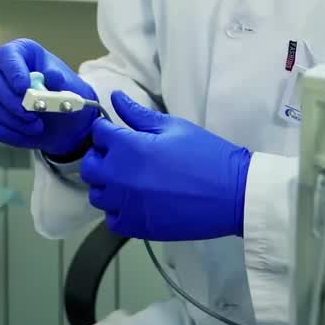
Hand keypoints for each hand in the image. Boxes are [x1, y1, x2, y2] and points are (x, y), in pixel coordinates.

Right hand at [0, 39, 98, 156]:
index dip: (13, 72)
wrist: (65, 121)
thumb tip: (52, 75)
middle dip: (13, 103)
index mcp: (19, 53)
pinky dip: (5, 132)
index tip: (25, 88)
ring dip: (13, 121)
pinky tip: (24, 133)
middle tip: (33, 116)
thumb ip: (60, 79)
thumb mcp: (69, 84)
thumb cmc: (64, 95)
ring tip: (36, 126)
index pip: (7, 56)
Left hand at [80, 91, 251, 240]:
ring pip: (97, 194)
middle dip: (100, 157)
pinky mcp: (137, 227)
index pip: (97, 133)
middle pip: (90, 166)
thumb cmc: (206, 155)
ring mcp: (126, 204)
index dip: (106, 130)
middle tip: (121, 157)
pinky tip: (134, 203)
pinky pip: (112, 219)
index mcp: (128, 147)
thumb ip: (138, 114)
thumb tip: (115, 97)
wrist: (235, 195)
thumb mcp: (173, 127)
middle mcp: (119, 176)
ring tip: (128, 181)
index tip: (118, 133)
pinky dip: (118, 211)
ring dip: (107, 185)